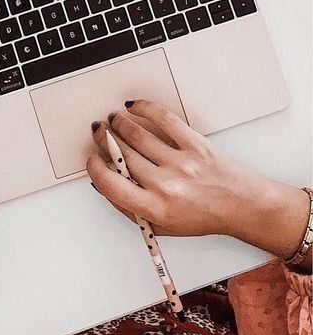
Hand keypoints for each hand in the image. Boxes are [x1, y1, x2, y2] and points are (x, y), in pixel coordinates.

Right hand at [87, 99, 309, 262]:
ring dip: (119, 123)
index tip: (93, 159)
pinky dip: (145, 109)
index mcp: (154, 208)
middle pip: (121, 154)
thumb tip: (104, 186)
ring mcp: (180, 162)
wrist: (241, 206)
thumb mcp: (162, 226)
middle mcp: (165, 185)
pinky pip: (164, 120)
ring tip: (113, 120)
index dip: (94, 167)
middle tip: (99, 132)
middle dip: (104, 139)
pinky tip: (135, 108)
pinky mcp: (195, 144)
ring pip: (137, 135)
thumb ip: (130, 209)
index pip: (109, 183)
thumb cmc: (204, 216)